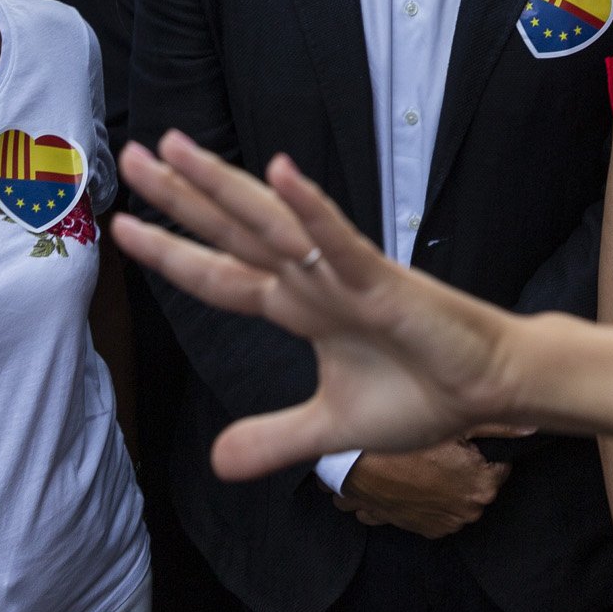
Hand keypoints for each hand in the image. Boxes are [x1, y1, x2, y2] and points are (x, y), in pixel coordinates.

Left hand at [114, 133, 520, 478]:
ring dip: (223, 185)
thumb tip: (216, 464)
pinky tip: (282, 173)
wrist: (489, 389)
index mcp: (297, 306)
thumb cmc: (422, 392)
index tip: (123, 224)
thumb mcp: (331, 427)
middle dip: (181, 196)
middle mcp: (311, 280)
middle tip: (136, 155)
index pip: (220, 274)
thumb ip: (275, 438)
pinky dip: (311, 210)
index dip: (172, 252)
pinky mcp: (382, 282)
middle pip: (232, 230)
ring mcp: (343, 275)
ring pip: (271, 223)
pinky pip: (339, 241)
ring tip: (179, 147)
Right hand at [334, 441, 507, 538]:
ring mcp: (443, 525)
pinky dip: (429, 498)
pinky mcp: (423, 530)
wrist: (355, 466)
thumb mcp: (454, 424)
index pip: (501, 464)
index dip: (484, 449)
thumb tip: (530, 427)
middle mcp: (466, 513)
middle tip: (443, 448)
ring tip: (424, 464)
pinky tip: (414, 480)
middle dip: (466, 467)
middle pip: (479, 482)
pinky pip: (437, 511)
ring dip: (446, 484)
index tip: (467, 441)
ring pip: (456, 497)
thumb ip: (497, 427)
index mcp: (482, 487)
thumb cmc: (402, 442)